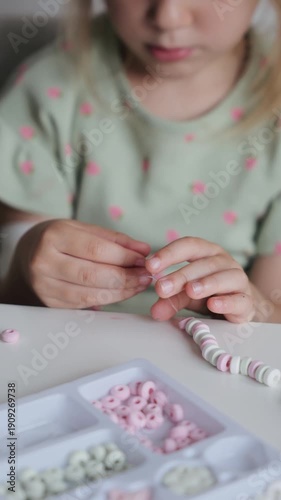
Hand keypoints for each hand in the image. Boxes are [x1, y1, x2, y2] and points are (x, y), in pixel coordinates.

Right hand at [15, 219, 151, 307]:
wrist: (29, 252)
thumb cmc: (62, 238)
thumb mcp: (84, 229)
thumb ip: (115, 239)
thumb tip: (144, 249)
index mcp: (54, 237)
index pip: (95, 249)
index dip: (124, 257)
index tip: (144, 260)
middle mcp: (44, 261)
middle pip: (92, 275)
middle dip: (125, 278)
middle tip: (146, 277)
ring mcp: (44, 285)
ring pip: (89, 294)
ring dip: (120, 292)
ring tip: (138, 285)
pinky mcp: (49, 302)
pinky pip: (84, 304)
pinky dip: (107, 300)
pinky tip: (122, 293)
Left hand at [146, 237, 254, 322]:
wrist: (240, 306)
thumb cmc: (210, 293)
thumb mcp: (187, 294)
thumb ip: (171, 299)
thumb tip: (155, 312)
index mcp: (206, 253)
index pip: (188, 245)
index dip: (169, 253)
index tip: (150, 265)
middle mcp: (224, 262)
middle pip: (203, 264)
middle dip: (181, 275)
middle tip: (161, 287)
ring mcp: (238, 280)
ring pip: (225, 277)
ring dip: (207, 283)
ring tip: (190, 291)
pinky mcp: (247, 302)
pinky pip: (239, 299)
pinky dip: (226, 302)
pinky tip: (213, 304)